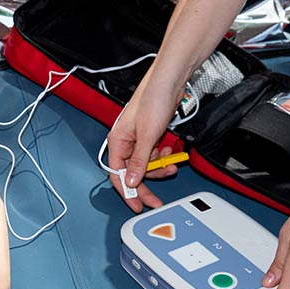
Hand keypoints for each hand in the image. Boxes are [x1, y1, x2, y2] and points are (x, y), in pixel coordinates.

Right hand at [107, 75, 185, 211]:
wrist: (169, 81)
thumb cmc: (153, 99)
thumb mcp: (147, 135)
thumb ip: (140, 160)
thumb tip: (132, 181)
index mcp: (117, 142)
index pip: (118, 175)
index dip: (127, 193)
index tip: (137, 206)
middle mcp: (125, 142)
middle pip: (133, 173)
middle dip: (148, 182)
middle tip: (157, 199)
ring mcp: (138, 139)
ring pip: (146, 165)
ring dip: (159, 167)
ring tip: (171, 162)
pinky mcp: (149, 136)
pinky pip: (154, 154)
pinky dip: (163, 156)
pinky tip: (170, 150)